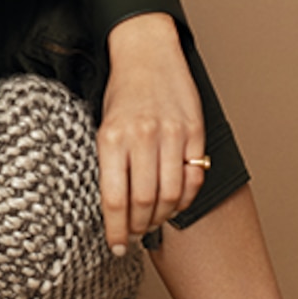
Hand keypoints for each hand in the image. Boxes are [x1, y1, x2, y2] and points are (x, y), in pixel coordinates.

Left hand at [97, 13, 206, 255]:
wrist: (147, 52)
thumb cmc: (122, 93)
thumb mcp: (103, 127)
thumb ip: (109, 165)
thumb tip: (115, 211)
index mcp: (111, 138)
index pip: (114, 199)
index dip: (116, 231)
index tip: (117, 246)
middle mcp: (141, 137)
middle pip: (144, 202)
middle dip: (139, 227)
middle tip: (135, 235)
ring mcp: (171, 134)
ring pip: (171, 194)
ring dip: (162, 216)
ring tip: (153, 220)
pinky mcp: (194, 131)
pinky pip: (194, 177)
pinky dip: (186, 198)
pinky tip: (175, 202)